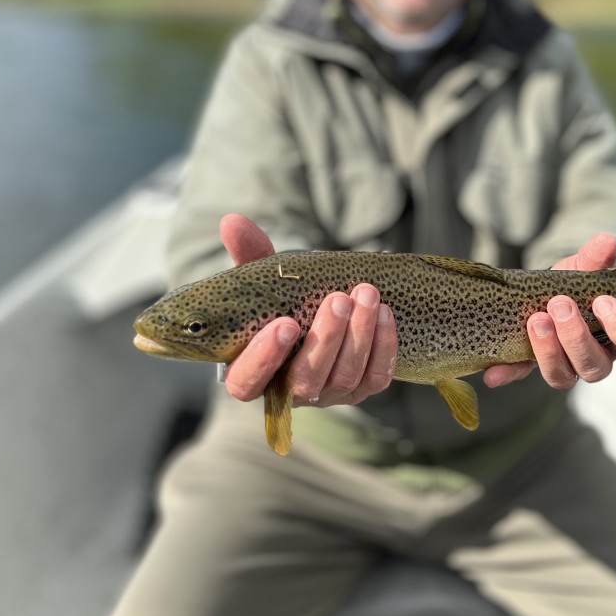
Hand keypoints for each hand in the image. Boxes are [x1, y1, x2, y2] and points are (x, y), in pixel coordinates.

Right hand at [217, 214, 397, 406]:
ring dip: (359, 336)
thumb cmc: (281, 301)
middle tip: (338, 299)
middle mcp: (289, 392)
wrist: (320, 313)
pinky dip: (382, 346)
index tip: (285, 323)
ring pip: (344, 378)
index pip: (248, 382)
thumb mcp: (263, 279)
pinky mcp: (360, 389)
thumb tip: (231, 222)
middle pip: (306, 380)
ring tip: (366, 294)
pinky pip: (375, 378)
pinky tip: (383, 313)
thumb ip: (247, 255)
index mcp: (251, 372)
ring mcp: (327, 394)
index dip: (264, 359)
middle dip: (326, 339)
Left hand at [483, 232, 615, 391]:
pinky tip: (493, 371)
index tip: (602, 300)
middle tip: (560, 305)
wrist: (543, 290)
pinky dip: (508, 374)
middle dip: (578, 338)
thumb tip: (607, 242)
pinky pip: (521, 377)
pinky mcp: (532, 367)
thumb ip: (597, 259)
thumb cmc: (576, 284)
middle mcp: (597, 359)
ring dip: (549, 351)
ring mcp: (565, 368)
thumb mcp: (584, 269)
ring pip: (564, 377)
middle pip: (597, 368)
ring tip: (536, 319)